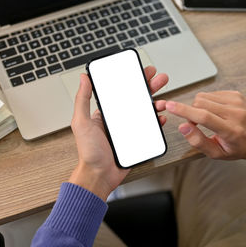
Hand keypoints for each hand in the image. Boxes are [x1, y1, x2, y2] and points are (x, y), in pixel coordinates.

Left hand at [69, 66, 168, 200]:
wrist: (99, 175)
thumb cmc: (88, 152)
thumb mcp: (82, 122)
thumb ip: (82, 100)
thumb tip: (83, 78)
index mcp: (106, 113)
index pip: (121, 92)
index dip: (133, 80)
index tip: (142, 71)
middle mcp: (118, 120)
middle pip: (137, 99)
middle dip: (149, 87)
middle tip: (160, 78)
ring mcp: (128, 131)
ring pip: (146, 112)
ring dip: (156, 103)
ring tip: (164, 100)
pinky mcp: (137, 141)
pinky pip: (150, 129)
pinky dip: (157, 121)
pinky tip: (161, 117)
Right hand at [166, 91, 245, 168]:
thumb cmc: (239, 148)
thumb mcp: (216, 153)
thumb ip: (197, 141)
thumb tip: (183, 127)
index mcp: (231, 130)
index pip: (203, 116)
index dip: (183, 110)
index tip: (170, 106)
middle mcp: (236, 114)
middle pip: (200, 103)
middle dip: (191, 111)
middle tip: (196, 123)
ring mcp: (237, 102)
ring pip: (204, 96)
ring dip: (199, 106)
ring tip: (208, 118)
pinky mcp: (237, 95)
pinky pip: (212, 94)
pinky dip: (208, 102)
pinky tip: (216, 112)